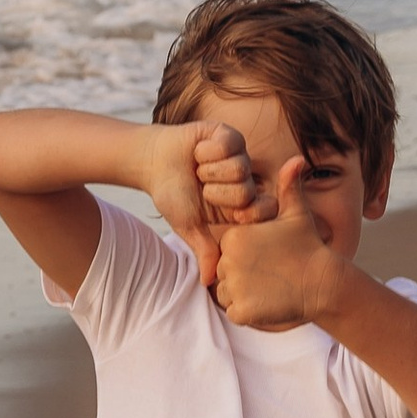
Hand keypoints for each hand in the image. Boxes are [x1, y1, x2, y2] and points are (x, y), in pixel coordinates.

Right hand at [140, 118, 270, 266]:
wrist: (153, 163)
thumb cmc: (172, 195)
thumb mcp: (189, 227)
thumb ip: (205, 251)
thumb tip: (210, 282)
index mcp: (241, 203)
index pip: (264, 210)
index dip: (242, 211)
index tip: (219, 209)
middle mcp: (245, 179)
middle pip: (248, 190)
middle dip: (216, 191)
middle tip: (201, 187)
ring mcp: (239, 155)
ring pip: (239, 167)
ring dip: (209, 171)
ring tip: (197, 170)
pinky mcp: (229, 135)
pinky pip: (229, 144)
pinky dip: (206, 151)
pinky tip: (198, 153)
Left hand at [209, 158, 351, 332]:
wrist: (323, 283)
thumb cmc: (309, 247)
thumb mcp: (297, 214)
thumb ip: (289, 187)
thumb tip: (297, 159)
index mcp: (235, 236)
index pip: (227, 249)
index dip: (245, 255)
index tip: (267, 258)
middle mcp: (229, 260)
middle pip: (224, 271)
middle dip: (242, 275)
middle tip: (269, 274)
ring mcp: (234, 287)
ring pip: (226, 292)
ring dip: (242, 293)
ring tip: (269, 288)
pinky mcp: (241, 310)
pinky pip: (234, 311)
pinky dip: (248, 310)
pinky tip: (268, 302)